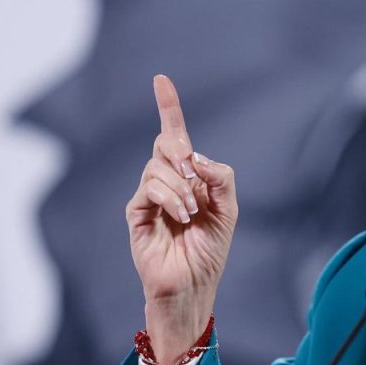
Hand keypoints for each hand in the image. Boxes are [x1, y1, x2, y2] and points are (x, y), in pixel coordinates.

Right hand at [125, 74, 237, 364]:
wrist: (193, 284)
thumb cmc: (210, 250)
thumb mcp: (228, 210)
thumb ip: (221, 178)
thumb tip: (197, 157)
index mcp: (189, 176)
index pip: (175, 135)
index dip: (168, 107)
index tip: (161, 80)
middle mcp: (166, 181)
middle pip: (166, 144)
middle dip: (181, 153)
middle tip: (195, 179)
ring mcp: (149, 196)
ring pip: (157, 167)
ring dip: (181, 186)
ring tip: (191, 212)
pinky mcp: (137, 213)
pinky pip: (149, 188)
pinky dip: (171, 197)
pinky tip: (182, 215)